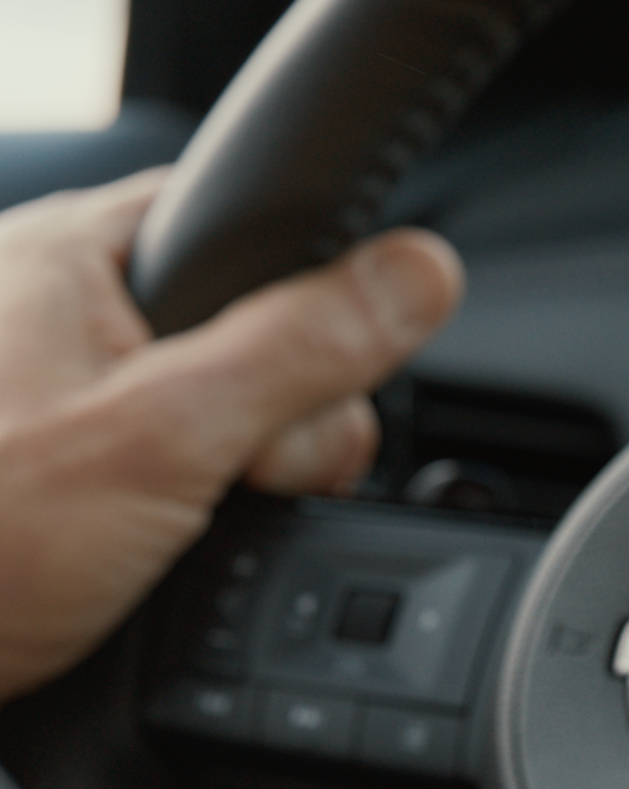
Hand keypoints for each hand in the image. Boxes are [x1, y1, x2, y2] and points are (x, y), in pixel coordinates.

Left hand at [0, 170, 462, 701]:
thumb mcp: (164, 438)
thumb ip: (304, 348)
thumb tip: (420, 270)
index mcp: (69, 254)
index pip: (254, 228)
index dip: (317, 312)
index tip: (306, 399)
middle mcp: (51, 310)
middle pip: (251, 331)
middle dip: (271, 425)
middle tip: (220, 486)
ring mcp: (48, 395)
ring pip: (214, 415)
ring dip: (225, 483)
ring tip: (164, 538)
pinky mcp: (47, 474)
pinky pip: (166, 473)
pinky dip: (177, 520)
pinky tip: (145, 561)